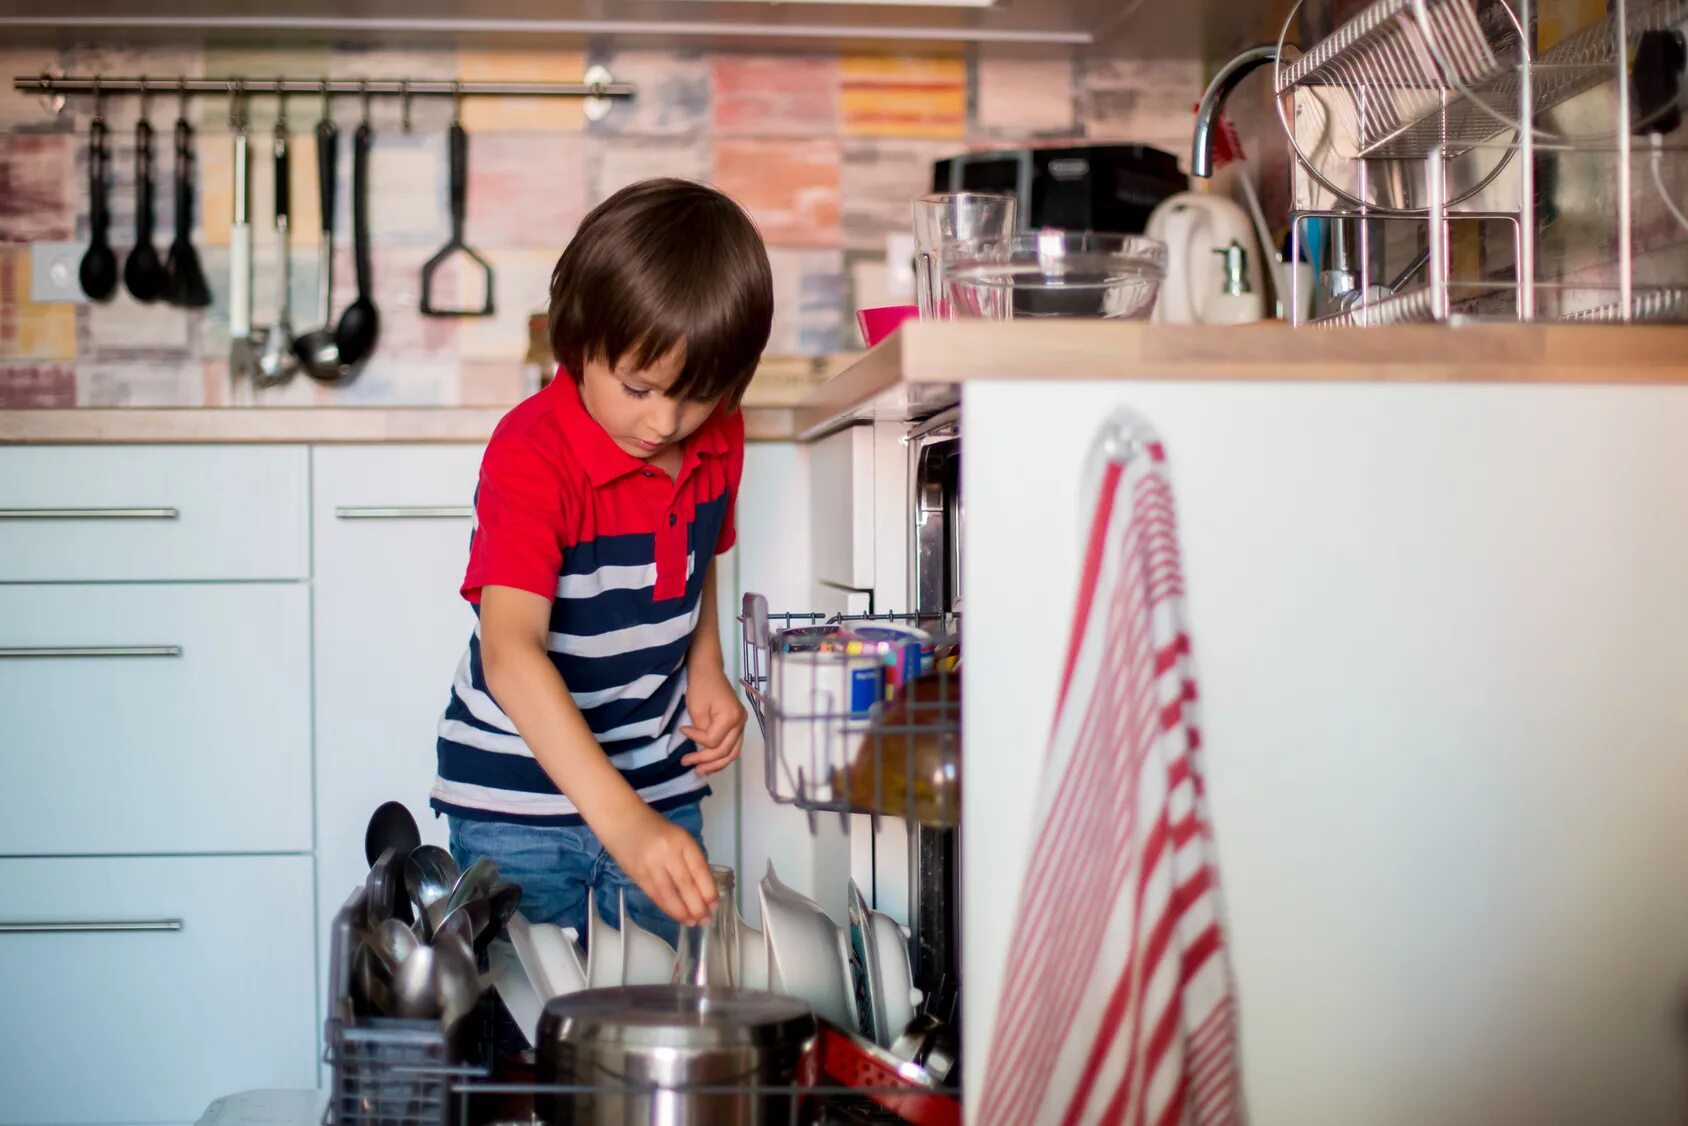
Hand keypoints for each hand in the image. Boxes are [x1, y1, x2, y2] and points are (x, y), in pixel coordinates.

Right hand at [598, 803, 717, 925]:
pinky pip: (655, 895)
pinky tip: (676, 915)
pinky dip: (667, 908)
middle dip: (697, 906)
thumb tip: (704, 888)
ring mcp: (650, 865)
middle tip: (706, 920)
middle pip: (685, 884)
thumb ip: (690, 859)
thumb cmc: (656, 829)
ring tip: (692, 922)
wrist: (622, 821)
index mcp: (682, 841)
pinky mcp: (637, 875)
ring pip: (669, 894)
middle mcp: (667, 853)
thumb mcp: (679, 838)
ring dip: (681, 912)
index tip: (714, 904)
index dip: (708, 889)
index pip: (699, 868)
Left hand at [681, 664, 747, 776]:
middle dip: (706, 760)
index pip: (713, 741)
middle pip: (725, 751)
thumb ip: (701, 731)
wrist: (708, 669)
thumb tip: (702, 745)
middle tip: (687, 764)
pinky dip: (722, 756)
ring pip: (733, 752)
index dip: (696, 740)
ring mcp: (742, 723)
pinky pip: (733, 745)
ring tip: (700, 771)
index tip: (683, 730)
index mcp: (731, 717)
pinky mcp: (738, 724)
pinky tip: (711, 763)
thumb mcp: (696, 709)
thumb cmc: (700, 685)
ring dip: (716, 764)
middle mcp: (741, 722)